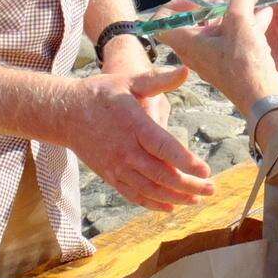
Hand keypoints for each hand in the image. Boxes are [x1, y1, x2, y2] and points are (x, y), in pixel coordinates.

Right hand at [69, 65, 213, 210]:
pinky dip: (152, 203)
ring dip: (175, 197)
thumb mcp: (130, 81)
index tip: (205, 170)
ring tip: (196, 199)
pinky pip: (133, 195)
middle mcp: (126, 150)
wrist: (65, 113)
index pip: (164, 147)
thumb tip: (186, 70)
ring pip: (150, 189)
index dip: (186, 161)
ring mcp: (117, 166)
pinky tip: (170, 207)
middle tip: (211, 188)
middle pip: (161, 174)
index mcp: (134, 126)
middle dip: (189, 185)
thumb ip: (158, 79)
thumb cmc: (101, 94)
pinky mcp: (110, 176)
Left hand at [159, 0, 277, 110]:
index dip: (174, 4)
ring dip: (229, 10)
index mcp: (187, 42)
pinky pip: (231, 38)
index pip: (161, 23)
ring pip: (214, 27)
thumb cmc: (244, 63)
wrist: (263, 98)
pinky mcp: (230, 64)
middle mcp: (195, 51)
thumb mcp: (240, 21)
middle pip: (192, 20)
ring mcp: (213, 58)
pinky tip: (263, 14)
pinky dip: (243, 23)